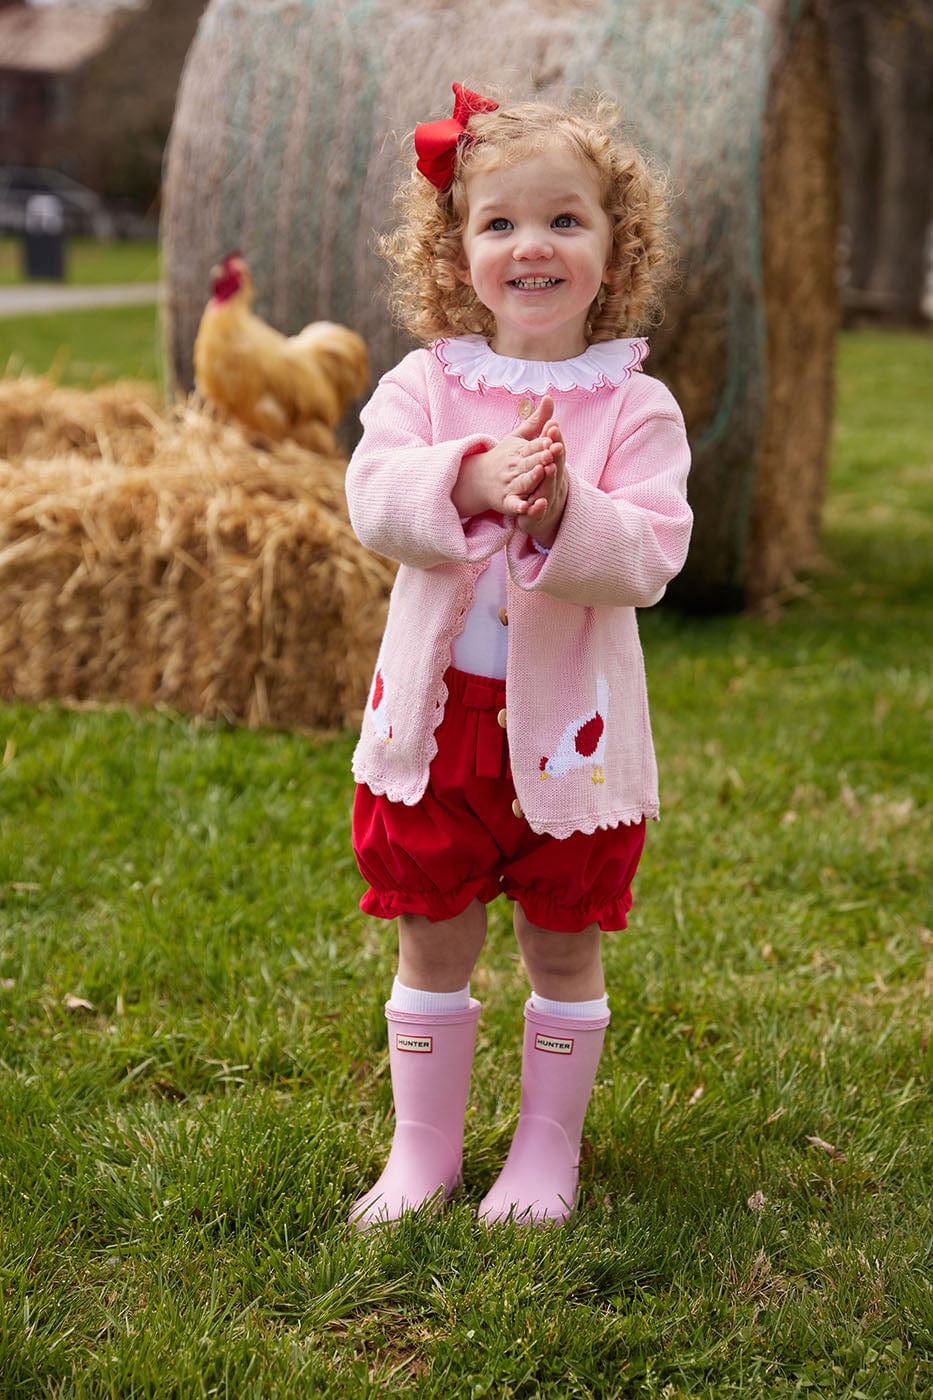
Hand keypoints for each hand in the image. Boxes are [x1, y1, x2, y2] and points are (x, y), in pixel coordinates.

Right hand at [452, 397, 558, 519]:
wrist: (478, 478)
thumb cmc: (505, 456)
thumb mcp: (519, 436)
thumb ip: (537, 420)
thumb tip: (549, 396)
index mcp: (520, 451)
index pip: (533, 444)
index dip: (543, 441)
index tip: (554, 435)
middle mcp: (515, 467)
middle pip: (529, 462)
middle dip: (541, 457)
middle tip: (552, 452)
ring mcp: (510, 484)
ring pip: (523, 482)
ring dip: (532, 478)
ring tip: (542, 472)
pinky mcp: (506, 501)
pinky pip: (513, 504)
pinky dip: (518, 506)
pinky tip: (526, 507)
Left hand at [516, 416, 567, 546]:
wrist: (536, 510)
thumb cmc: (538, 474)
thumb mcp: (539, 449)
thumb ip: (542, 426)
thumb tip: (547, 397)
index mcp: (553, 463)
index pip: (555, 448)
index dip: (554, 438)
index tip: (553, 425)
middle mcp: (552, 480)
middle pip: (554, 466)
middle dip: (554, 455)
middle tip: (554, 444)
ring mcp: (544, 497)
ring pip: (545, 488)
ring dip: (547, 479)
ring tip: (546, 468)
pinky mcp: (532, 513)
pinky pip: (532, 512)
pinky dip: (532, 509)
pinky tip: (528, 506)